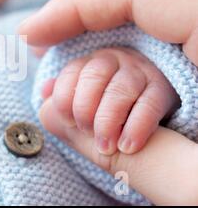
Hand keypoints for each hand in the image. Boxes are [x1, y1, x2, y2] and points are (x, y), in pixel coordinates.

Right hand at [19, 0, 197, 204]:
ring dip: (112, 28)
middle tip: (46, 39)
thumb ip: (124, 156)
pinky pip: (184, 28)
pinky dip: (141, 43)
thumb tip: (52, 115)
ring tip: (73, 52)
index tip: (32, 35)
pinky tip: (117, 63)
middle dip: (88, 10)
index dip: (76, 6)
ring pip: (167, 6)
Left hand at [40, 48, 178, 154]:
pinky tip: (127, 146)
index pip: (70, 73)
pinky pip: (149, 104)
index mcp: (89, 62)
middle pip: (94, 77)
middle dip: (84, 110)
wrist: (144, 135)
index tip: (68, 122)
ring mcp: (140, 72)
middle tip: (86, 133)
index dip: (64, 100)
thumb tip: (45, 91)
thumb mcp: (77, 108)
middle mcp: (114, 60)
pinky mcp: (163, 90)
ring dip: (107, 122)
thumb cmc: (103, 116)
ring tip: (105, 146)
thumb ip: (57, 101)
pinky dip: (135, 128)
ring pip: (120, 90)